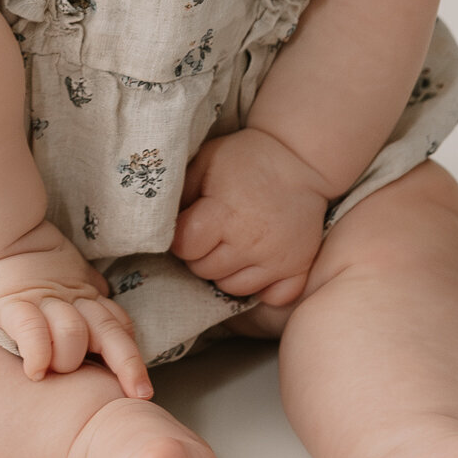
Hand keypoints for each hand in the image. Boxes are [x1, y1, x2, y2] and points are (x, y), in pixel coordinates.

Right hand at [0, 224, 151, 393]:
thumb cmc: (17, 258)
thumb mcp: (61, 268)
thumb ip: (82, 284)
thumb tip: (101, 294)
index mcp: (83, 294)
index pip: (118, 325)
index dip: (129, 354)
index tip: (138, 386)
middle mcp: (71, 300)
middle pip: (111, 332)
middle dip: (128, 364)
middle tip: (138, 393)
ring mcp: (43, 302)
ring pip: (75, 335)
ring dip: (67, 358)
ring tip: (51, 369)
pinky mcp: (13, 305)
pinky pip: (34, 333)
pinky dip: (39, 355)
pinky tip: (35, 371)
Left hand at [172, 128, 328, 309]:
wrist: (299, 160)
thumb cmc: (245, 159)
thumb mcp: (205, 161)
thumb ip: (179, 192)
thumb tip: (158, 222)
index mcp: (225, 213)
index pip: (185, 248)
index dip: (181, 239)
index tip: (189, 226)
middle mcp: (251, 241)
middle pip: (204, 270)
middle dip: (200, 254)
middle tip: (212, 233)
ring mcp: (277, 259)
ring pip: (232, 288)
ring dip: (225, 271)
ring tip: (232, 245)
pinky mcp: (299, 268)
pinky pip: (272, 297)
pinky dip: (262, 287)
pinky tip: (257, 264)